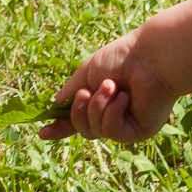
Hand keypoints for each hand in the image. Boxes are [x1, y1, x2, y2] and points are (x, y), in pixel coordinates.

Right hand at [44, 26, 178, 143]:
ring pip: (94, 131)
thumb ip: (70, 91)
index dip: (59, 128)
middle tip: (87, 92)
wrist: (150, 58)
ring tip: (113, 86)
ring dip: (98, 106)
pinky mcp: (137, 132)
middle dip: (79, 110)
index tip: (42, 133)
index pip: (76, 120)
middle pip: (82, 128)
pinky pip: (112, 131)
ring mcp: (125, 125)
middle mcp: (112, 115)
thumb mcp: (86, 73)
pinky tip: (125, 98)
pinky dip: (113, 112)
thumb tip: (55, 105)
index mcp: (100, 100)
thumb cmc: (121, 59)